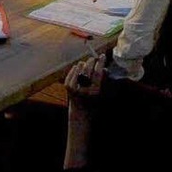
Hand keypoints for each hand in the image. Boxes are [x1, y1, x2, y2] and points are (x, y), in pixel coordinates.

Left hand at [63, 54, 103, 169]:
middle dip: (92, 61)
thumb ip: (103, 81)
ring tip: (88, 65)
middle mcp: (83, 88)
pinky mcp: (67, 86)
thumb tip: (104, 68)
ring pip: (80, 67)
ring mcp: (74, 87)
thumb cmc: (94, 105)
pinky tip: (80, 69)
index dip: (100, 62)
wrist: (80, 115)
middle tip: (95, 59)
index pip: (98, 72)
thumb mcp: (103, 94)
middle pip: (88, 68)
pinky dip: (76, 68)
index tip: (102, 56)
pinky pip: (72, 71)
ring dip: (84, 64)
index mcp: (94, 91)